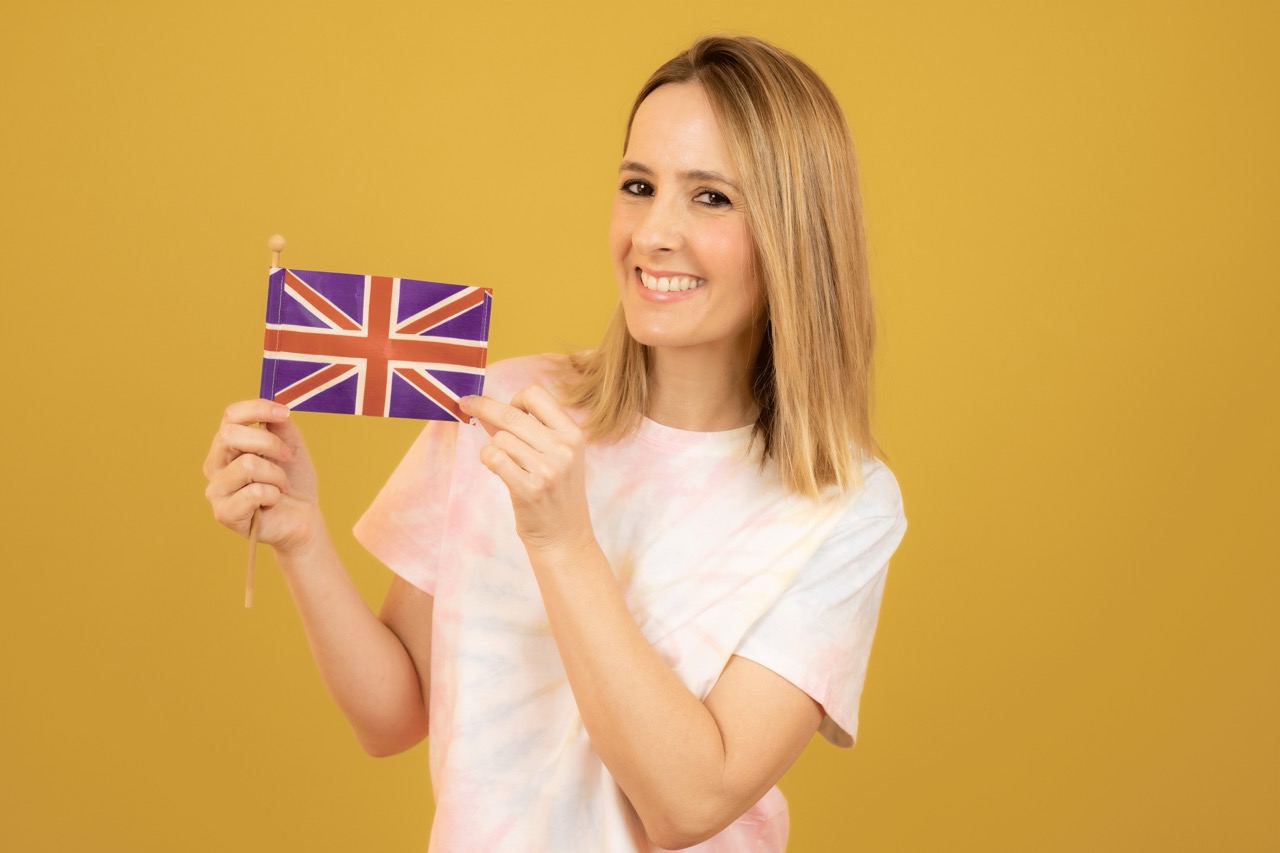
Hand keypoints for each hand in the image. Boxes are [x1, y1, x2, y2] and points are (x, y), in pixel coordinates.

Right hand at [202, 399, 319, 554]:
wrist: (303, 517)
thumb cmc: (294, 481)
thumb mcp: (292, 446)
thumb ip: (280, 426)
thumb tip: (274, 408)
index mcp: (228, 445)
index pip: (231, 415)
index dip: (257, 409)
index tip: (285, 413)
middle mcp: (215, 464)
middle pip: (229, 436)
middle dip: (268, 443)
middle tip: (287, 457)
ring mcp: (216, 489)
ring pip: (246, 465)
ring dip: (276, 475)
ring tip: (281, 486)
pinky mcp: (223, 513)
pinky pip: (253, 493)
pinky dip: (273, 495)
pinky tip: (272, 502)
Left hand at [460, 386, 592, 553]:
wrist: (565, 537)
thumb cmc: (556, 493)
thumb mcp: (555, 456)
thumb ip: (527, 430)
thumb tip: (485, 407)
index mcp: (573, 434)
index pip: (537, 394)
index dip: (516, 398)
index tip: (506, 408)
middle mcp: (563, 448)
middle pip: (512, 414)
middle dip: (484, 407)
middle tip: (466, 403)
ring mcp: (548, 469)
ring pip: (500, 438)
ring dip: (494, 447)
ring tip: (505, 463)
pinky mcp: (529, 489)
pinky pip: (494, 457)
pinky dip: (487, 459)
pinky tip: (494, 467)